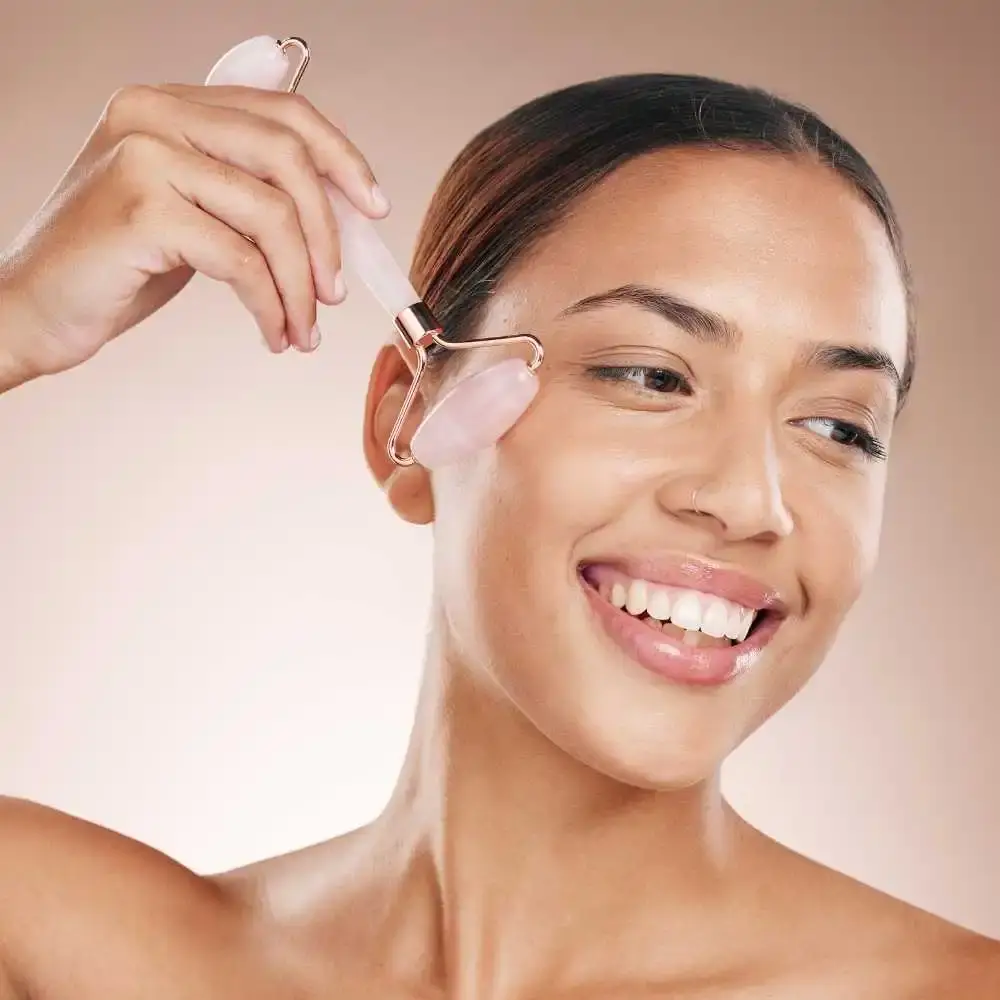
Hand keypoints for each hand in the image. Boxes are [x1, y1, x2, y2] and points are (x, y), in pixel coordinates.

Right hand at [0, 82, 388, 389]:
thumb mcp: (190, 211)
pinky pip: (242, 261)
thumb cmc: (117, 265)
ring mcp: (144, 157)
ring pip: (271, 215)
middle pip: (287, 157)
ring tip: (303, 328)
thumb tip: (337, 217)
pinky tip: (273, 333)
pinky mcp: (142, 210)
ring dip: (301, 285)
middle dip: (327, 233)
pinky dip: (271, 305)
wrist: (36, 306)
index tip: (373, 207)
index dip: (341, 159)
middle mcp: (154, 114)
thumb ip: (246, 194)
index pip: (283, 112)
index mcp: (170, 104)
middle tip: (335, 291)